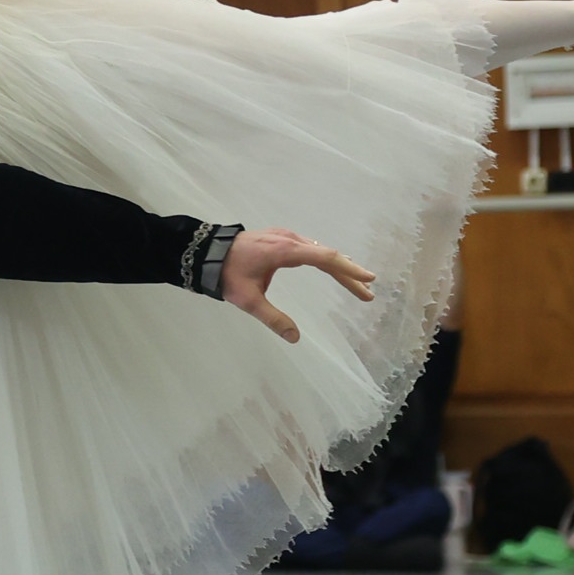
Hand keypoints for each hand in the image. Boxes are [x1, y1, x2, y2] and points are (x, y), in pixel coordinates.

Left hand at [219, 228, 376, 344]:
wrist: (205, 253)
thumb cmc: (226, 275)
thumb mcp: (247, 301)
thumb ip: (272, 318)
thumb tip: (295, 338)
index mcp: (284, 251)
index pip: (325, 258)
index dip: (348, 269)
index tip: (368, 278)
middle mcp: (289, 239)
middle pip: (327, 256)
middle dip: (349, 274)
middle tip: (368, 293)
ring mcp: (285, 236)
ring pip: (320, 251)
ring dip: (339, 267)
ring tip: (357, 283)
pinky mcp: (280, 238)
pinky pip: (310, 248)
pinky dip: (325, 259)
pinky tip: (333, 267)